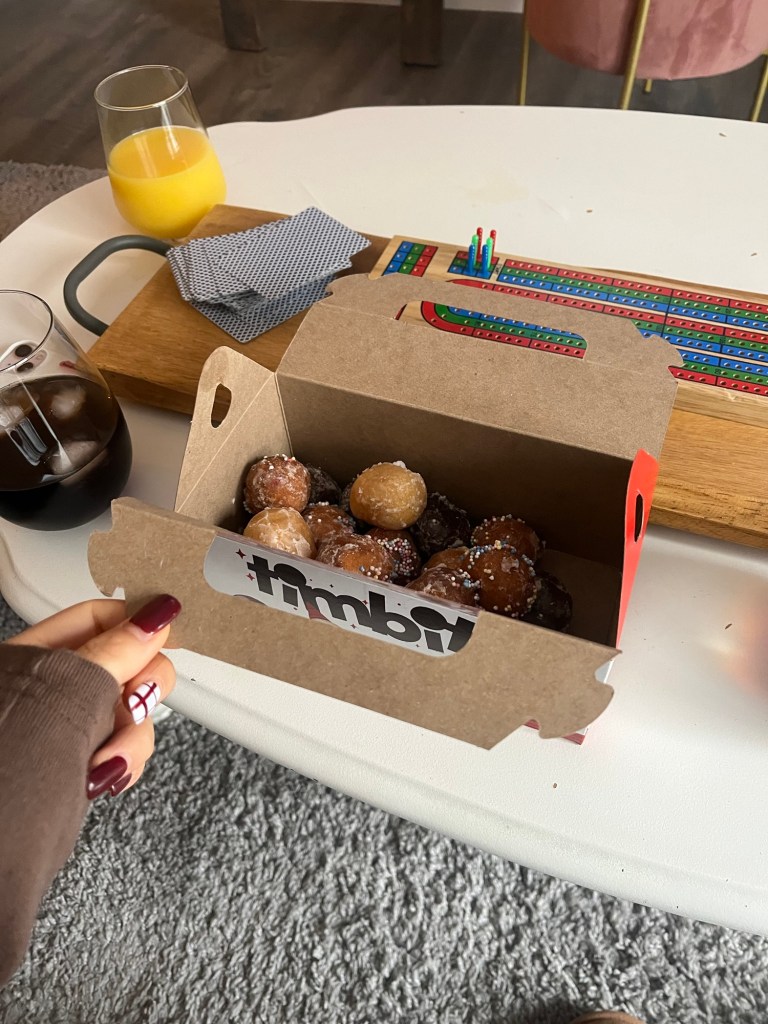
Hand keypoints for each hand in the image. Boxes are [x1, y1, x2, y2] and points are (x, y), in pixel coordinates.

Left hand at [6, 595, 180, 798]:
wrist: (4, 836)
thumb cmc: (10, 761)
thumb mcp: (73, 691)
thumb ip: (119, 650)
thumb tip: (154, 616)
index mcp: (36, 656)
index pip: (98, 619)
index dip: (135, 625)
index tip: (163, 637)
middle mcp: (55, 689)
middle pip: (127, 665)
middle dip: (141, 689)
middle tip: (135, 701)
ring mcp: (73, 726)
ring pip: (133, 710)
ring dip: (133, 735)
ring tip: (110, 755)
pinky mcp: (87, 760)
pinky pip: (127, 746)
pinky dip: (126, 760)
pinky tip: (108, 773)